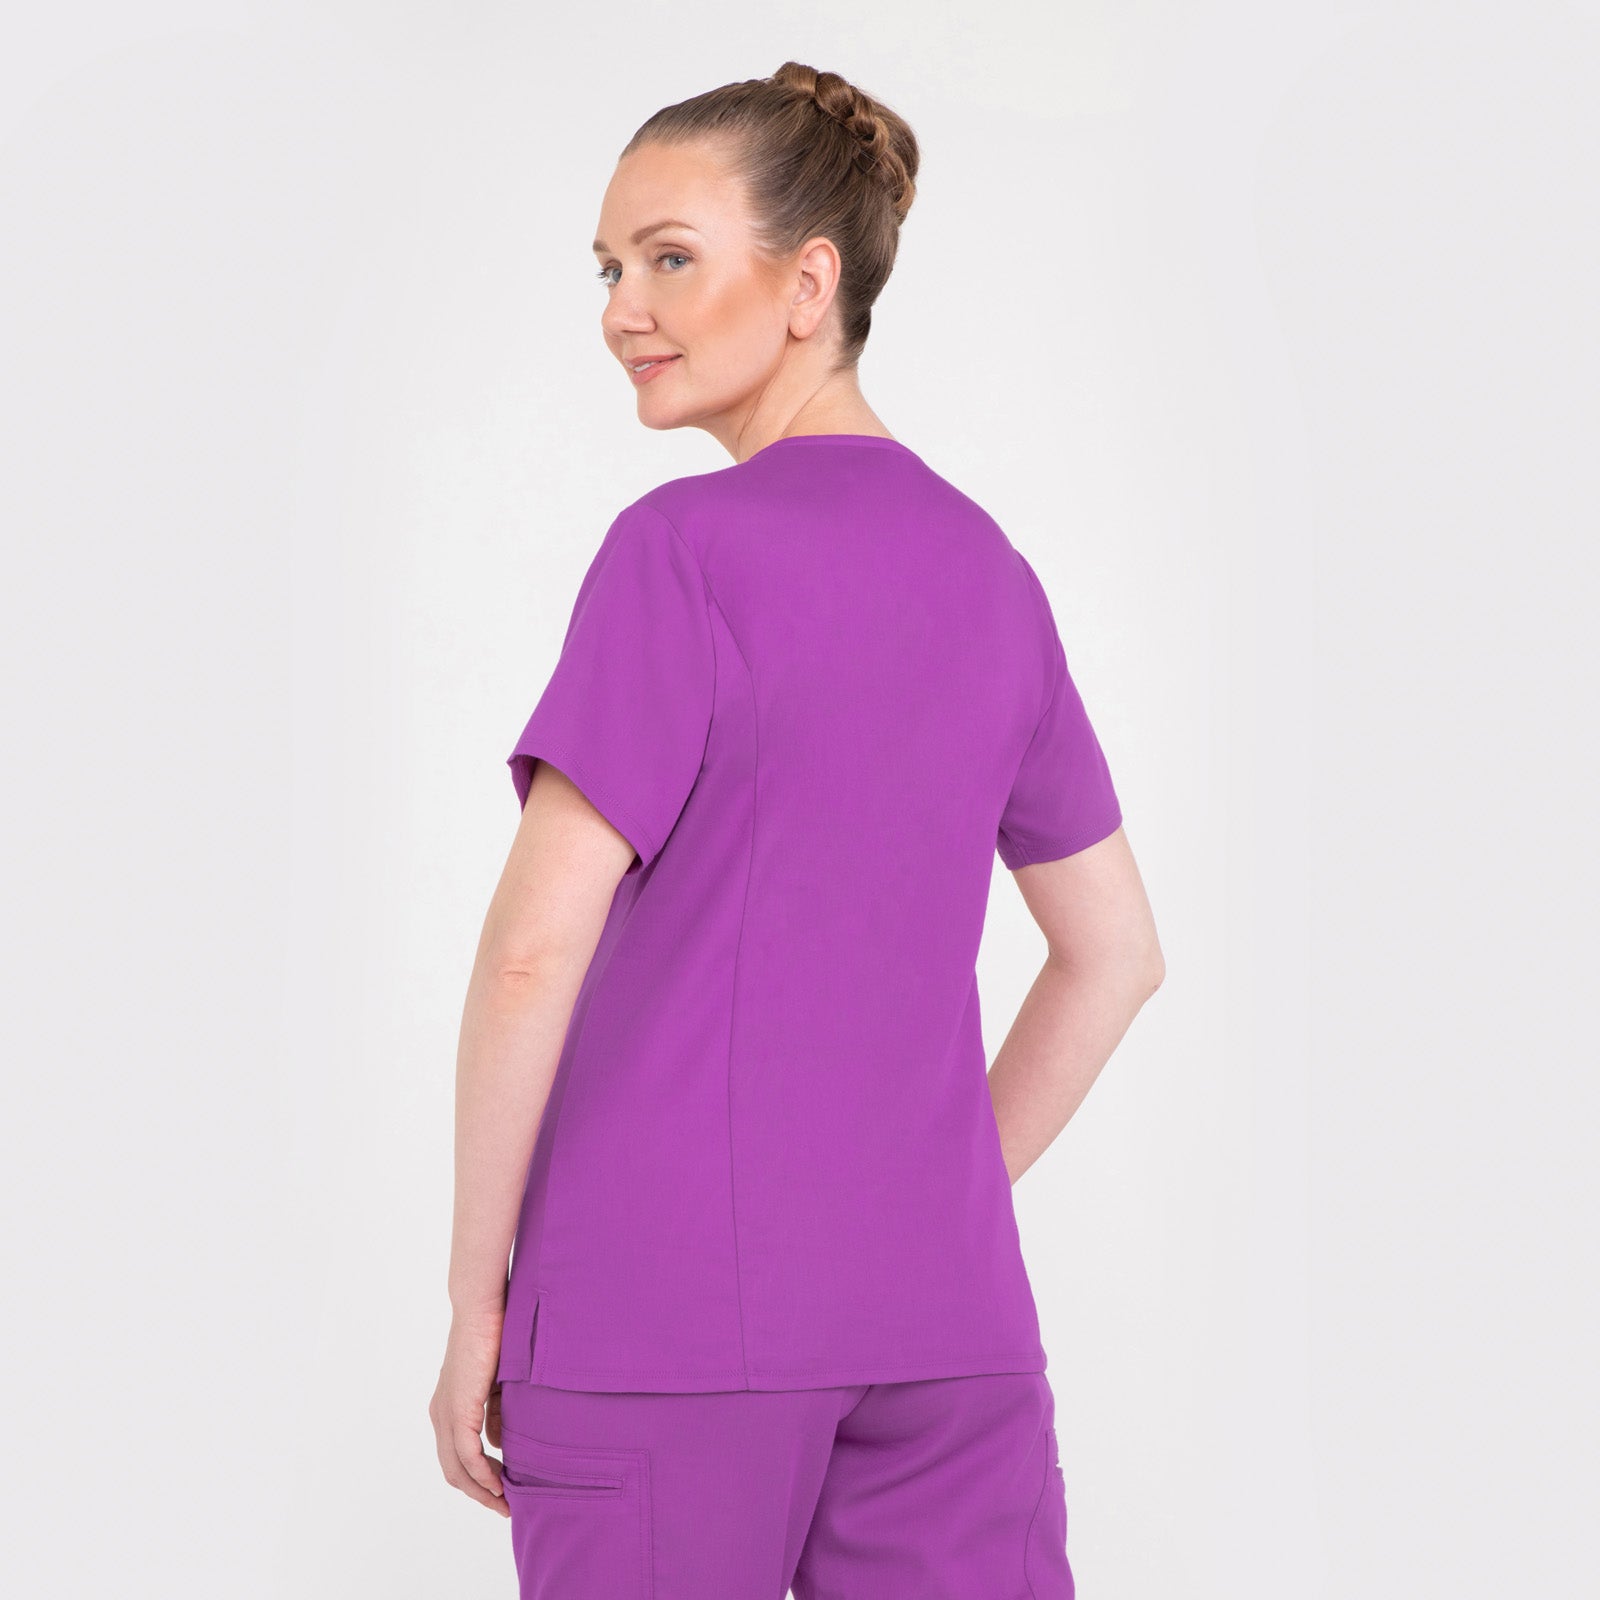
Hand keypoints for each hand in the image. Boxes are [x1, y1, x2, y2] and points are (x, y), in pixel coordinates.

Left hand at [429, 1306, 509, 1517]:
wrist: (483, 1307)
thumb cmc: (495, 1336)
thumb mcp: (498, 1384)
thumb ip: (497, 1414)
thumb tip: (498, 1444)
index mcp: (448, 1407)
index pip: (457, 1457)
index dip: (478, 1480)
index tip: (503, 1492)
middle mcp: (441, 1414)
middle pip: (453, 1471)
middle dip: (480, 1494)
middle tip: (506, 1507)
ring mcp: (446, 1412)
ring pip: (457, 1468)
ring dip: (482, 1489)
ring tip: (506, 1502)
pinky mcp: (457, 1408)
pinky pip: (467, 1454)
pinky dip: (483, 1473)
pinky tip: (500, 1482)